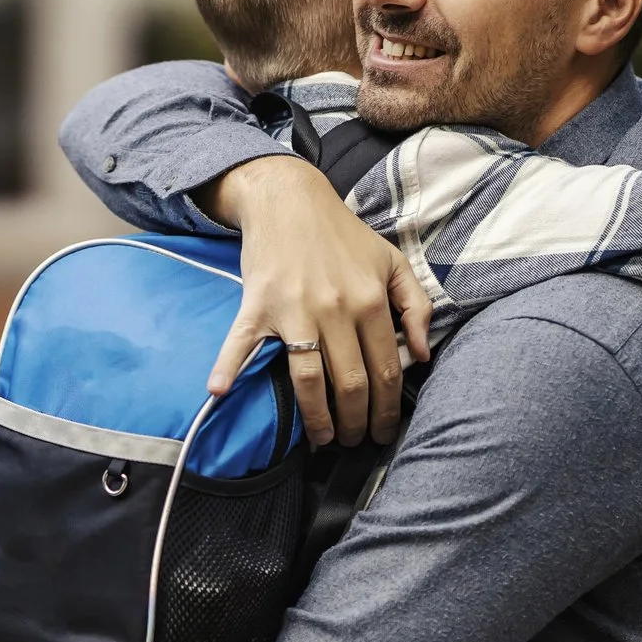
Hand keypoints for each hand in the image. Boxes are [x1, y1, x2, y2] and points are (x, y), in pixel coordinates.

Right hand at [198, 156, 431, 446]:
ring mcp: (294, 310)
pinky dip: (228, 366)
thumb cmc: (342, 235)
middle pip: (351, 383)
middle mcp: (335, 309)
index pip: (385, 370)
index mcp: (370, 300)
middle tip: (355, 442)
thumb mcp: (392, 262)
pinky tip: (219, 392)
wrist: (290, 199)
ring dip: (317, 418)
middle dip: (357, 422)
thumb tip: (422, 356)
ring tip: (324, 440)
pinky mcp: (258, 305)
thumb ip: (416, 307)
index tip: (384, 431)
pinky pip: (241, 342)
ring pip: (309, 378)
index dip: (387, 409)